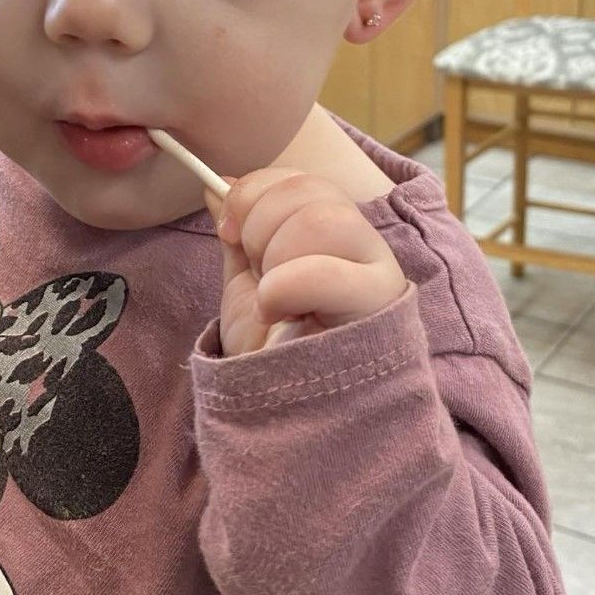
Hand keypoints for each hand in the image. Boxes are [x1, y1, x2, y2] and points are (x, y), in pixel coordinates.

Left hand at [210, 171, 406, 355]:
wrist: (285, 415)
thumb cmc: (273, 354)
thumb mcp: (247, 287)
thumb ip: (238, 237)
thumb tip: (215, 186)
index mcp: (333, 235)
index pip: (302, 180)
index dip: (256, 192)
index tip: (226, 230)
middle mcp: (363, 247)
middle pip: (315, 192)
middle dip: (262, 226)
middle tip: (255, 271)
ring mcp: (377, 274)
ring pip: (325, 220)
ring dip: (277, 257)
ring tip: (272, 298)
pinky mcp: (380, 307)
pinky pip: (330, 271)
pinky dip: (286, 286)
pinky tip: (277, 313)